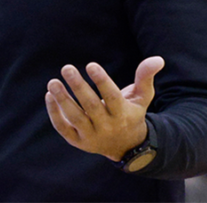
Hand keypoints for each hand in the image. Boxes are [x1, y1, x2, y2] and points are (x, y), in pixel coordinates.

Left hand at [45, 56, 164, 160]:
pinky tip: (49, 95)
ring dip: (62, 100)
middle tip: (67, 67)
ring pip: (75, 118)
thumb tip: (157, 59)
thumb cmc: (131, 113)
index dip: (102, 81)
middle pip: (91, 106)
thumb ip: (145, 77)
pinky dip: (55, 113)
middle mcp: (107, 126)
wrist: (126, 146)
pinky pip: (63, 128)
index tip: (90, 65)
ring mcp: (91, 136)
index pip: (112, 97)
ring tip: (53, 82)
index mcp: (123, 114)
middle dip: (78, 87)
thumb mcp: (142, 97)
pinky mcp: (78, 141)